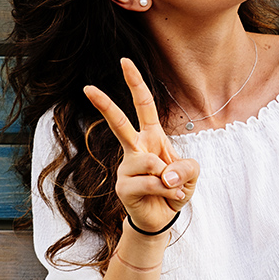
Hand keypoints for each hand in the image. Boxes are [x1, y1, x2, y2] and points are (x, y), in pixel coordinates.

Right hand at [83, 58, 198, 234]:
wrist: (163, 218)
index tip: (125, 61)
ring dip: (170, 178)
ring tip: (171, 188)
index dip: (136, 83)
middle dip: (104, 104)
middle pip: (119, 123)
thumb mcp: (191, 174)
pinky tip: (169, 197)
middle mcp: (135, 148)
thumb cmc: (175, 188)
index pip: (143, 105)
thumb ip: (186, 167)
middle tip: (87, 87)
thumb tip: (163, 173)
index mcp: (152, 137)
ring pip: (150, 162)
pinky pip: (153, 183)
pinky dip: (168, 191)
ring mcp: (126, 167)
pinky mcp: (123, 187)